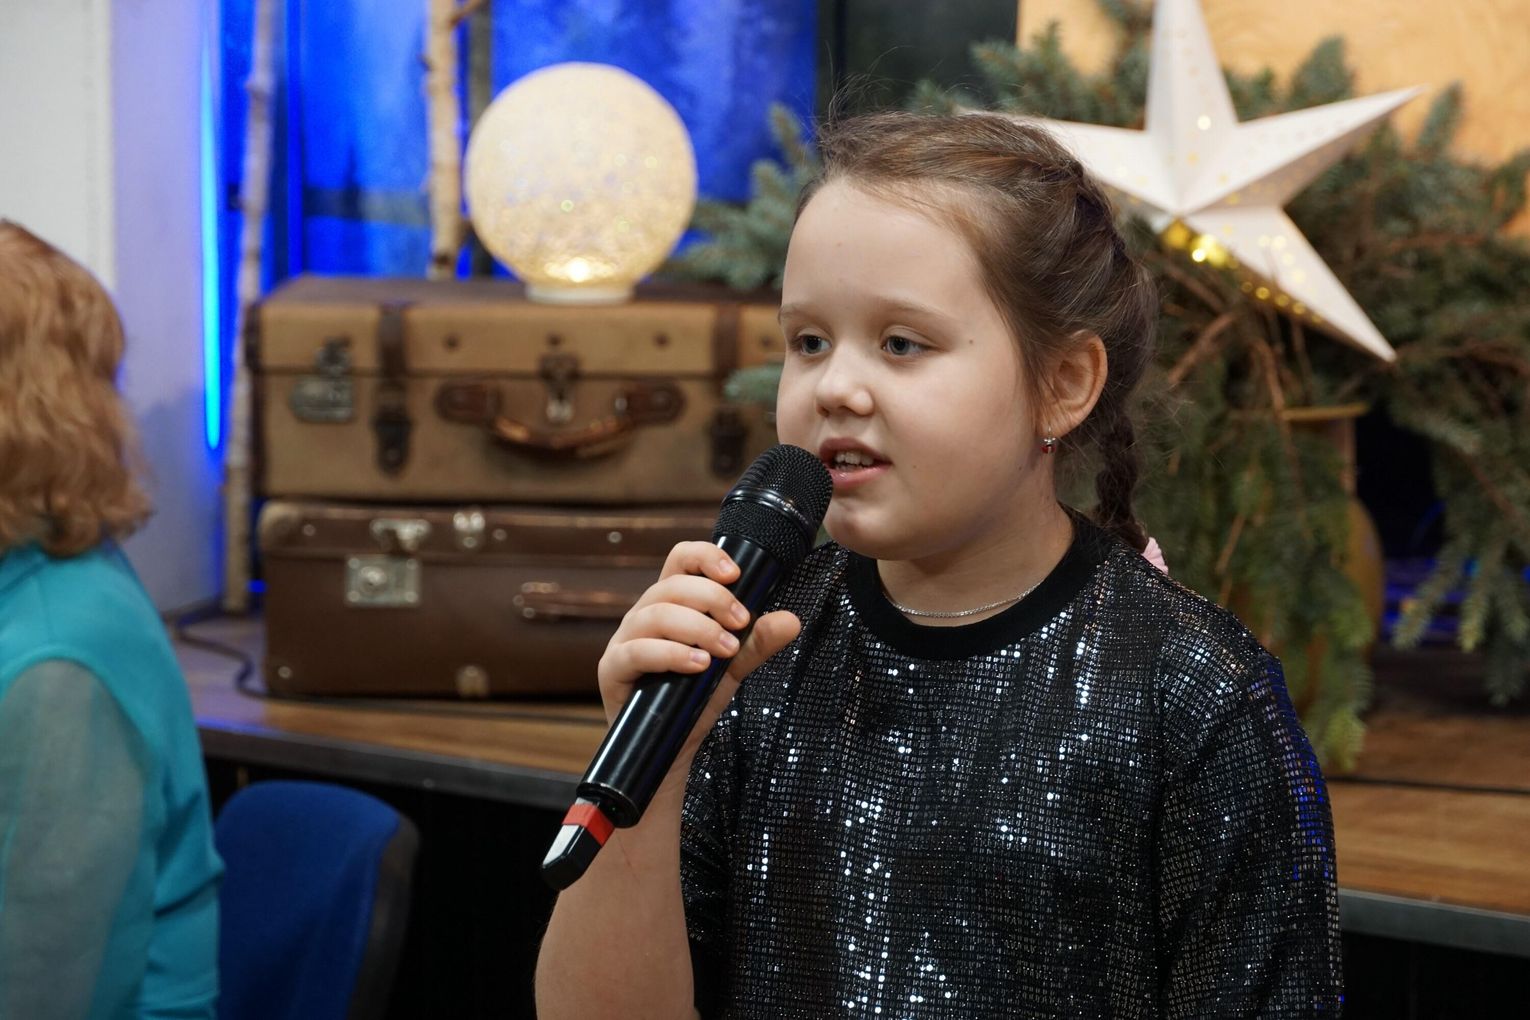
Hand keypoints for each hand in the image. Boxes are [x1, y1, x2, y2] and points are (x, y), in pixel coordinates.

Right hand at [597, 541, 801, 770]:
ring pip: (656, 614)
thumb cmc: (694, 698)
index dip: (706, 557)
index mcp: (671, 603)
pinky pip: (637, 651)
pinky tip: (699, 665)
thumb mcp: (732, 667)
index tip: (736, 575)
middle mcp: (644, 615)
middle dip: (713, 599)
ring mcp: (625, 640)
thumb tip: (791, 620)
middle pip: (672, 585)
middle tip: (741, 623)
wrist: (669, 748)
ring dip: (697, 627)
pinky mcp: (613, 669)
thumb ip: (757, 643)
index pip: (680, 560)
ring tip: (724, 650)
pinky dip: (671, 654)